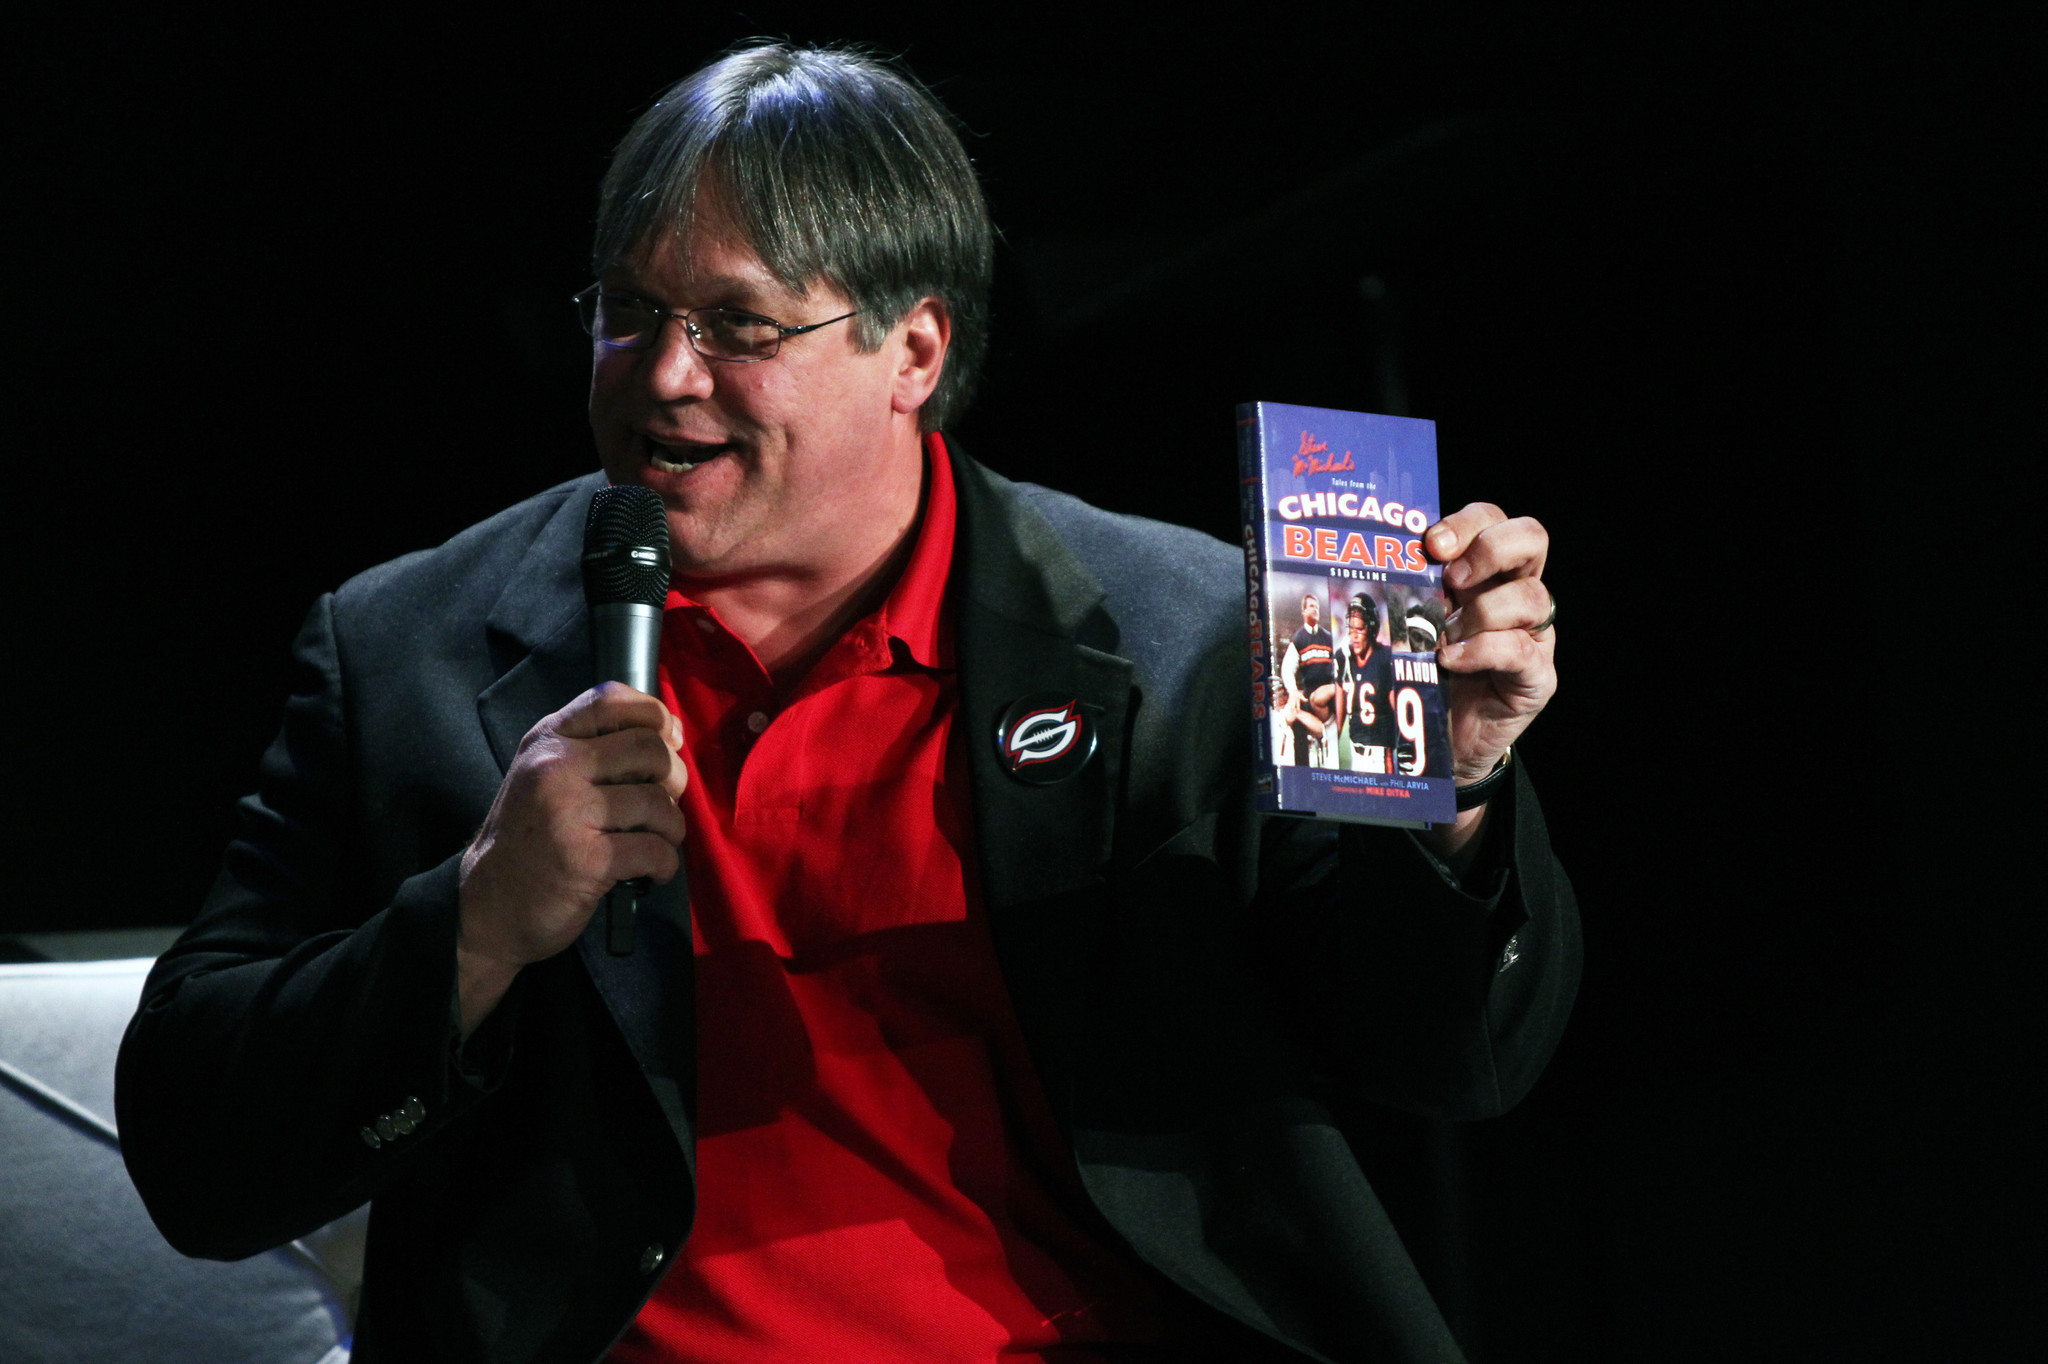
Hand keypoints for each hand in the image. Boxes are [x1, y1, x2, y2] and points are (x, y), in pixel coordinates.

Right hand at [455, 683, 686, 1029]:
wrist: (486, 908)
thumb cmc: (527, 842)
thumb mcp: (543, 778)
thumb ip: (593, 750)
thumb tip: (670, 733)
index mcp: (546, 742)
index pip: (611, 699)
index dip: (654, 715)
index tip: (669, 741)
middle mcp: (555, 769)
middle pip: (649, 749)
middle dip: (674, 778)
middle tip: (663, 806)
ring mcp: (569, 813)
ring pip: (658, 802)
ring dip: (672, 828)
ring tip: (657, 842)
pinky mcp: (587, 859)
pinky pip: (655, 849)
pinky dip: (665, 864)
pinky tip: (652, 872)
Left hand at [1426, 504, 1557, 783]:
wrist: (1442, 739)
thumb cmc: (1427, 672)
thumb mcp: (1415, 623)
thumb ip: (1414, 591)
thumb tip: (1381, 560)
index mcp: (1488, 570)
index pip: (1493, 520)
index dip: (1467, 522)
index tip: (1432, 543)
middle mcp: (1517, 593)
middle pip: (1532, 538)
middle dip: (1489, 549)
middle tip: (1451, 578)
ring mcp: (1534, 634)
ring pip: (1531, 596)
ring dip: (1481, 611)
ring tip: (1443, 634)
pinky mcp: (1537, 676)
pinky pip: (1520, 650)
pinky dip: (1481, 650)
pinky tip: (1451, 660)